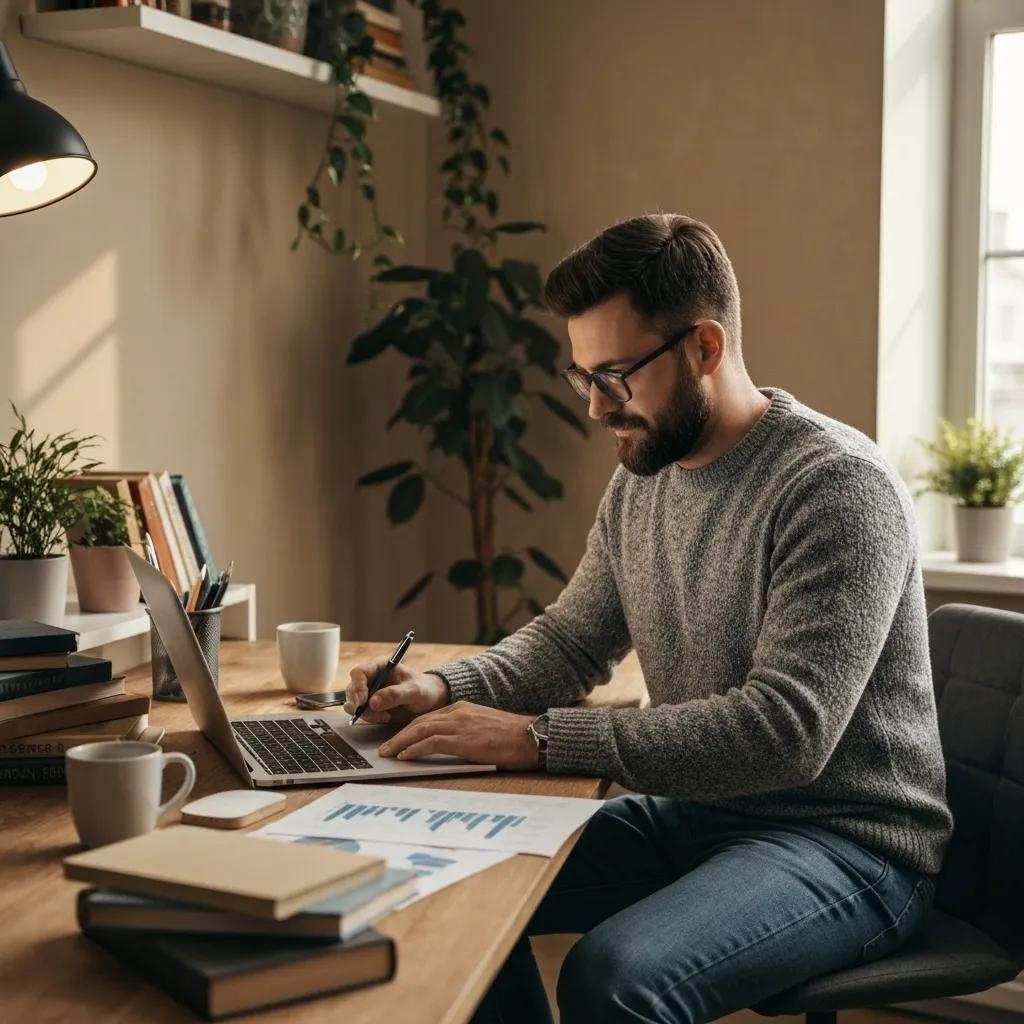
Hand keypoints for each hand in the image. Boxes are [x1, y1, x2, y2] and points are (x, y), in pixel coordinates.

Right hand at [344, 658, 448, 724]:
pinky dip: (370, 718)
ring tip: (385, 715)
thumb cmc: (424, 689)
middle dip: (359, 704)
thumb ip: (395, 694)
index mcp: (380, 666)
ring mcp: (369, 692)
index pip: (359, 672)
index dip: (357, 686)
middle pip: (352, 689)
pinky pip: (361, 713)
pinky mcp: (371, 706)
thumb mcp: (414, 691)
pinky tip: (384, 717)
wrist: (430, 700)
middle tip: (373, 713)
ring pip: (353, 703)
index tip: (363, 701)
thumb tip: (373, 702)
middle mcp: (371, 678)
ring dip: (365, 713)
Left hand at [377, 701, 540, 770]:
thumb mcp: (484, 729)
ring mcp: (461, 724)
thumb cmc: (512, 738)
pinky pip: (432, 742)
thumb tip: (449, 746)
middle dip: (400, 735)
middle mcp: (459, 712)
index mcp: (463, 708)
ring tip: (388, 753)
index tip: (398, 739)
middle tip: (385, 748)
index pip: (429, 717)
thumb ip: (465, 732)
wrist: (531, 737)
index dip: (410, 729)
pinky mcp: (464, 739)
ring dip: (401, 742)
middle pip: (420, 722)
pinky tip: (405, 757)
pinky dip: (415, 748)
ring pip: (421, 730)